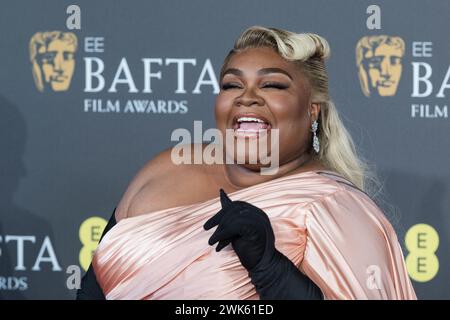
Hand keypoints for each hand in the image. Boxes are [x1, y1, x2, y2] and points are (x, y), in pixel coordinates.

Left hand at [204, 189, 322, 299]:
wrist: (263, 267)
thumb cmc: (249, 249)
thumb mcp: (236, 230)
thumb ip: (231, 215)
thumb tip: (222, 194)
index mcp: (256, 213)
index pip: (236, 205)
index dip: (220, 214)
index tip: (207, 226)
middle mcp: (259, 214)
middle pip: (233, 209)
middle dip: (217, 219)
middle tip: (206, 229)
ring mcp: (260, 221)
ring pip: (233, 217)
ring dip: (219, 230)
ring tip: (212, 242)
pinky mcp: (257, 229)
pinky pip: (235, 226)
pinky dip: (222, 235)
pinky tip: (217, 245)